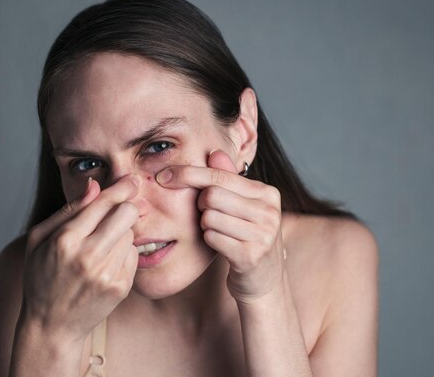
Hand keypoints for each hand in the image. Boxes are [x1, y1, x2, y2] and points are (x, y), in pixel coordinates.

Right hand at [21, 174, 140, 341]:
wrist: (51, 326)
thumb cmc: (41, 277)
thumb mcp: (39, 239)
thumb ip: (68, 210)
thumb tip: (94, 185)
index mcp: (65, 240)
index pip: (102, 203)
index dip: (121, 188)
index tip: (131, 180)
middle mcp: (88, 256)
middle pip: (126, 213)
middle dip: (126, 207)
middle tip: (119, 210)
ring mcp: (106, 274)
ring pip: (131, 233)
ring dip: (122, 233)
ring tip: (102, 245)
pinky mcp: (120, 287)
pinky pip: (134, 255)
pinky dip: (124, 253)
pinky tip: (106, 262)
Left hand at [156, 150, 285, 303]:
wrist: (264, 280)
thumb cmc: (247, 237)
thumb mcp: (242, 207)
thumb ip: (228, 179)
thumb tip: (214, 152)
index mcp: (267, 193)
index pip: (220, 175)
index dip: (188, 173)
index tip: (163, 176)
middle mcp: (269, 211)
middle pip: (212, 195)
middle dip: (202, 206)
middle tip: (210, 217)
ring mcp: (263, 234)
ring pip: (209, 217)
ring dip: (206, 226)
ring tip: (220, 233)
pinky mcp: (251, 256)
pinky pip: (212, 238)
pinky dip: (209, 241)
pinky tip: (222, 246)